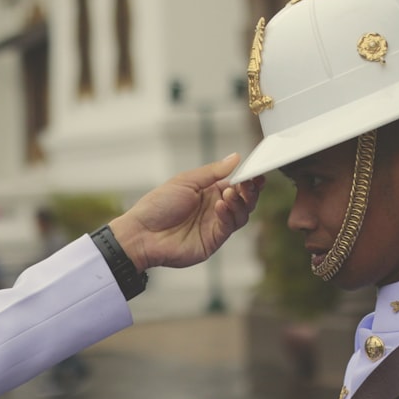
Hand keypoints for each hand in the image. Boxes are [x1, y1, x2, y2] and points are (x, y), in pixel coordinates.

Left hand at [110, 153, 263, 270]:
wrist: (142, 233)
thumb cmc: (158, 206)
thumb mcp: (185, 181)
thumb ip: (212, 172)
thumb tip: (235, 157)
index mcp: (208, 192)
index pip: (236, 184)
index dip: (248, 179)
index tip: (256, 171)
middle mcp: (214, 208)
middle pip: (244, 200)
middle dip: (249, 191)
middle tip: (249, 183)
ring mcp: (214, 225)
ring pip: (241, 214)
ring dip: (240, 202)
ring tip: (230, 193)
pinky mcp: (213, 240)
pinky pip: (229, 227)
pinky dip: (228, 215)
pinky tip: (221, 206)